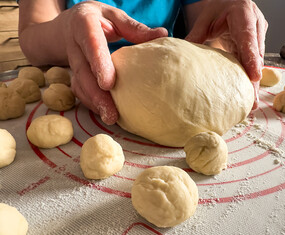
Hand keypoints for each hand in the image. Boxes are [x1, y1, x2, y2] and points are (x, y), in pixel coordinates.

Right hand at [59, 2, 167, 123]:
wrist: (69, 25)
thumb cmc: (98, 19)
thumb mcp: (114, 16)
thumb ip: (134, 27)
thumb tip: (163, 33)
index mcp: (84, 23)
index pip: (91, 43)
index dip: (98, 63)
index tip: (108, 84)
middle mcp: (75, 43)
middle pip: (83, 71)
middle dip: (95, 94)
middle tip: (110, 113)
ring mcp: (72, 60)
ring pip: (79, 84)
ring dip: (93, 102)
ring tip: (110, 118)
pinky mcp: (73, 74)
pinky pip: (79, 90)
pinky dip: (91, 102)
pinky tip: (103, 112)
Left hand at [185, 0, 267, 108]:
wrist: (230, 2)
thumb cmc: (218, 8)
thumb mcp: (204, 18)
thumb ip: (196, 34)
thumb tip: (182, 55)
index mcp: (243, 14)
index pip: (248, 37)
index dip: (252, 58)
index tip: (254, 76)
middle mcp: (256, 25)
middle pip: (256, 55)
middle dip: (254, 79)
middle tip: (251, 100)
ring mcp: (258, 37)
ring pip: (256, 63)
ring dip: (253, 83)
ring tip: (250, 103)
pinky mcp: (255, 47)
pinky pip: (252, 64)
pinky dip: (250, 79)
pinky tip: (247, 95)